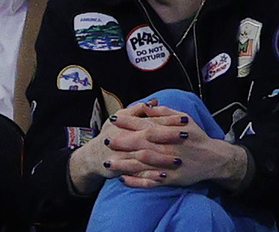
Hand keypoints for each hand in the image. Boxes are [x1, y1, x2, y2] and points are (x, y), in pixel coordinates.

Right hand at [68, 99, 187, 193]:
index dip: (167, 120)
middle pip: (149, 136)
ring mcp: (123, 154)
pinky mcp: (122, 169)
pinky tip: (164, 176)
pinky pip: (138, 173)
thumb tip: (155, 101)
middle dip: (168, 137)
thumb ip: (138, 110)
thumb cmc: (110, 134)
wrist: (93, 156)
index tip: (184, 119)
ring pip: (145, 156)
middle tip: (186, 136)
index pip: (150, 120)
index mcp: (126, 124)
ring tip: (179, 159)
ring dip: (162, 158)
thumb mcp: (120, 118)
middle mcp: (125, 138)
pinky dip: (151, 175)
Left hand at [109, 103, 246, 189]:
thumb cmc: (195, 136)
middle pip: (142, 144)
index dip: (128, 122)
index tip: (114, 120)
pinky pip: (150, 181)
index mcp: (169, 132)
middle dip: (123, 142)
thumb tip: (145, 105)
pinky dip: (136, 181)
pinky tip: (123, 179)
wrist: (213, 159)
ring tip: (109, 162)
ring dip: (125, 163)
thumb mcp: (183, 118)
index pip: (145, 125)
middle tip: (106, 140)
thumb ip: (163, 112)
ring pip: (143, 164)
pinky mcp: (170, 179)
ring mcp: (168, 165)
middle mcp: (168, 148)